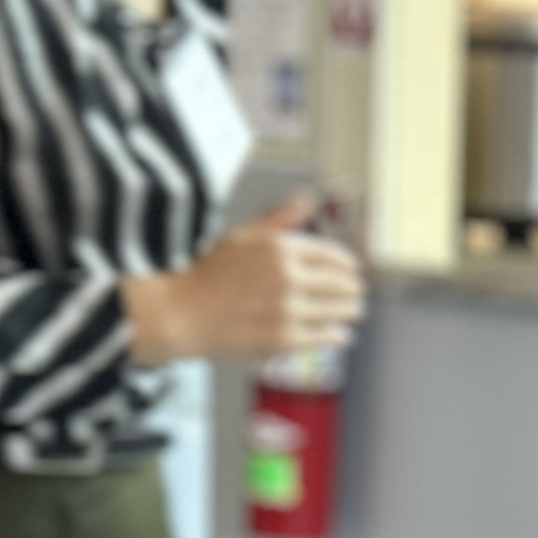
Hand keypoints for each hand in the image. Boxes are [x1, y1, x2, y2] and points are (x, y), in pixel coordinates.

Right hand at [124, 202, 365, 365]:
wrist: (181, 313)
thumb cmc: (206, 275)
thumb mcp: (242, 236)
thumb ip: (278, 220)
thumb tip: (306, 199)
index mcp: (280, 247)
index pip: (330, 254)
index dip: (346, 264)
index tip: (353, 269)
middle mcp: (288, 276)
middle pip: (341, 282)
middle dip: (352, 289)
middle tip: (356, 294)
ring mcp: (288, 308)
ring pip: (338, 310)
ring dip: (350, 311)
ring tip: (353, 313)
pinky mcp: (284, 338)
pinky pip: (324, 336)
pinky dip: (337, 335)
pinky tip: (340, 335)